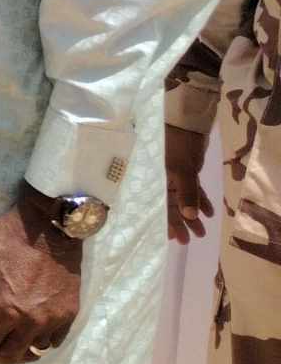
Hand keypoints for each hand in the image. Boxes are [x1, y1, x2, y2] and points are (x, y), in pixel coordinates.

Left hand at [0, 196, 81, 363]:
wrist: (51, 226)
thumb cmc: (10, 241)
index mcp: (7, 309)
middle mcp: (33, 322)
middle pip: (10, 354)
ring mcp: (55, 320)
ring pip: (33, 351)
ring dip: (15, 354)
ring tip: (2, 346)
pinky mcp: (71, 313)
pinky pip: (54, 341)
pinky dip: (38, 344)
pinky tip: (28, 336)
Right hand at [166, 126, 213, 243]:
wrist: (185, 123)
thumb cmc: (177, 146)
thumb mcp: (182, 170)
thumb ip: (187, 193)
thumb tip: (190, 216)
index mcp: (153, 180)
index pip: (158, 205)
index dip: (166, 222)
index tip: (173, 238)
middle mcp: (160, 180)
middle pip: (170, 206)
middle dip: (181, 223)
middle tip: (189, 240)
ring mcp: (173, 176)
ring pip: (182, 200)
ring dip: (193, 215)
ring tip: (202, 231)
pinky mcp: (185, 172)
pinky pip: (192, 190)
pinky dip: (200, 200)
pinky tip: (209, 213)